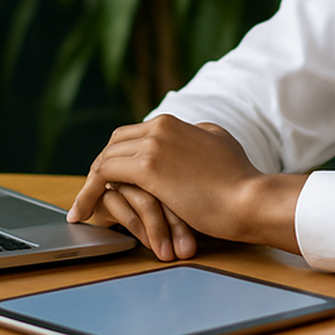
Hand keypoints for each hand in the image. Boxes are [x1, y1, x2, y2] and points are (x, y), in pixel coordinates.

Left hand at [68, 116, 305, 253]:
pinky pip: (104, 175)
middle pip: (116, 143)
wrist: (252, 199)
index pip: (136, 134)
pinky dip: (89, 192)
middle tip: (92, 193)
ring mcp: (155, 144)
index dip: (120, 156)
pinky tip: (84, 211)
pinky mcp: (149, 167)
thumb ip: (202, 138)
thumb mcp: (222, 145)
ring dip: (91, 182)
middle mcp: (163, 126)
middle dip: (101, 167)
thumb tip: (195, 135)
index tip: (112, 177)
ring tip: (83, 207)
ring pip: (106, 158)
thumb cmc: (241, 183)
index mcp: (179, 123)